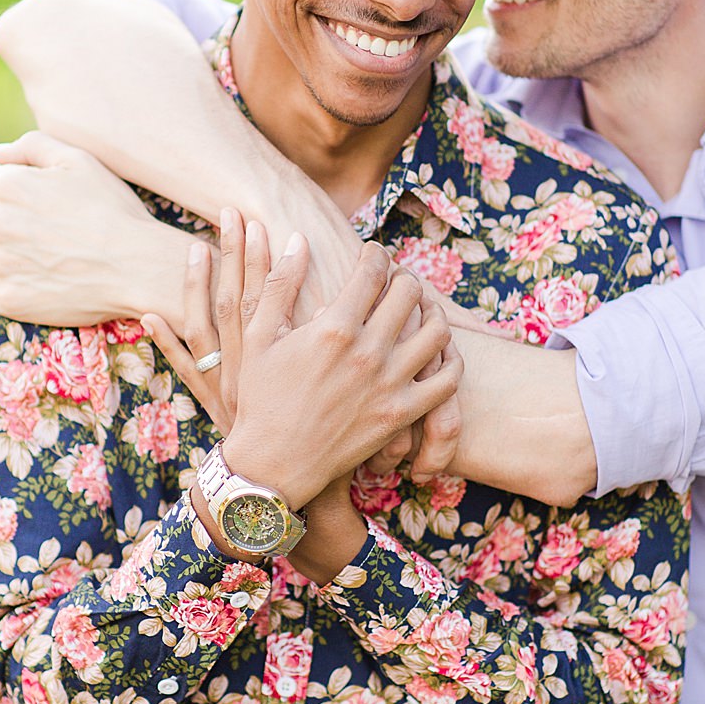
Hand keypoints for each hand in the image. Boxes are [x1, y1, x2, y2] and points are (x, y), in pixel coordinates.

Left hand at [0, 131, 192, 327]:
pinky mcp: (5, 298)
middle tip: (22, 234)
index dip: (1, 189)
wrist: (136, 266)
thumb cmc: (113, 211)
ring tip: (16, 260)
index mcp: (8, 185)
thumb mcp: (80, 161)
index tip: (23, 203)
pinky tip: (10, 283)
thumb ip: (34, 147)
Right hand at [142, 216, 460, 509]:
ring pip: (436, 331)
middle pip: (409, 292)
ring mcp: (390, 385)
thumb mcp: (256, 336)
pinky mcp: (402, 414)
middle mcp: (368, 352)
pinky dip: (448, 359)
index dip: (375, 253)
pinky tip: (433, 351)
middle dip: (403, 277)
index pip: (373, 269)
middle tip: (394, 281)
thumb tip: (299, 239)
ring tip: (418, 311)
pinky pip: (447, 379)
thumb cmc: (259, 398)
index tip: (371, 254)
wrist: (272, 464)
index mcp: (333, 327)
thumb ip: (279, 283)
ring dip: (431, 312)